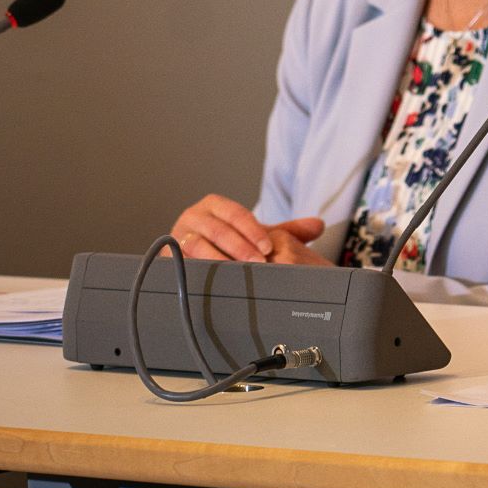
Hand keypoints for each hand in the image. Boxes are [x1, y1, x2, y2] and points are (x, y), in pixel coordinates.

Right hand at [171, 194, 327, 264]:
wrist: (197, 262)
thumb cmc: (230, 246)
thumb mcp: (256, 236)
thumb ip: (286, 231)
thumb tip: (318, 225)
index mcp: (215, 206)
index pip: (234, 213)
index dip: (251, 230)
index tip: (267, 248)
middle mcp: (193, 218)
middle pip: (216, 229)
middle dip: (238, 247)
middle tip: (258, 264)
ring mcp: (177, 237)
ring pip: (196, 245)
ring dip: (219, 259)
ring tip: (239, 274)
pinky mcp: (169, 258)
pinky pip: (182, 263)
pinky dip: (198, 271)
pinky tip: (213, 281)